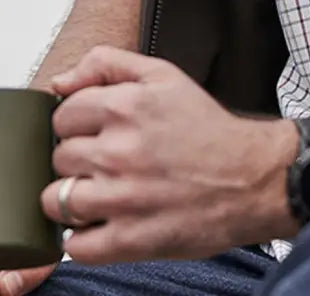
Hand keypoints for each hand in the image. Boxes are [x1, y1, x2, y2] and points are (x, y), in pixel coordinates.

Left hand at [42, 46, 298, 263]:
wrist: (252, 178)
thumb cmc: (208, 129)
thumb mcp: (164, 76)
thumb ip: (108, 64)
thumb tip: (60, 81)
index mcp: (126, 106)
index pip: (62, 115)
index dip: (79, 124)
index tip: (99, 132)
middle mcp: (119, 150)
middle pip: (59, 157)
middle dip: (78, 159)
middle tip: (109, 162)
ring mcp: (121, 198)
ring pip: (56, 200)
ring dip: (75, 199)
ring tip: (104, 193)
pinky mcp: (128, 240)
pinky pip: (75, 244)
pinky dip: (85, 237)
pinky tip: (107, 222)